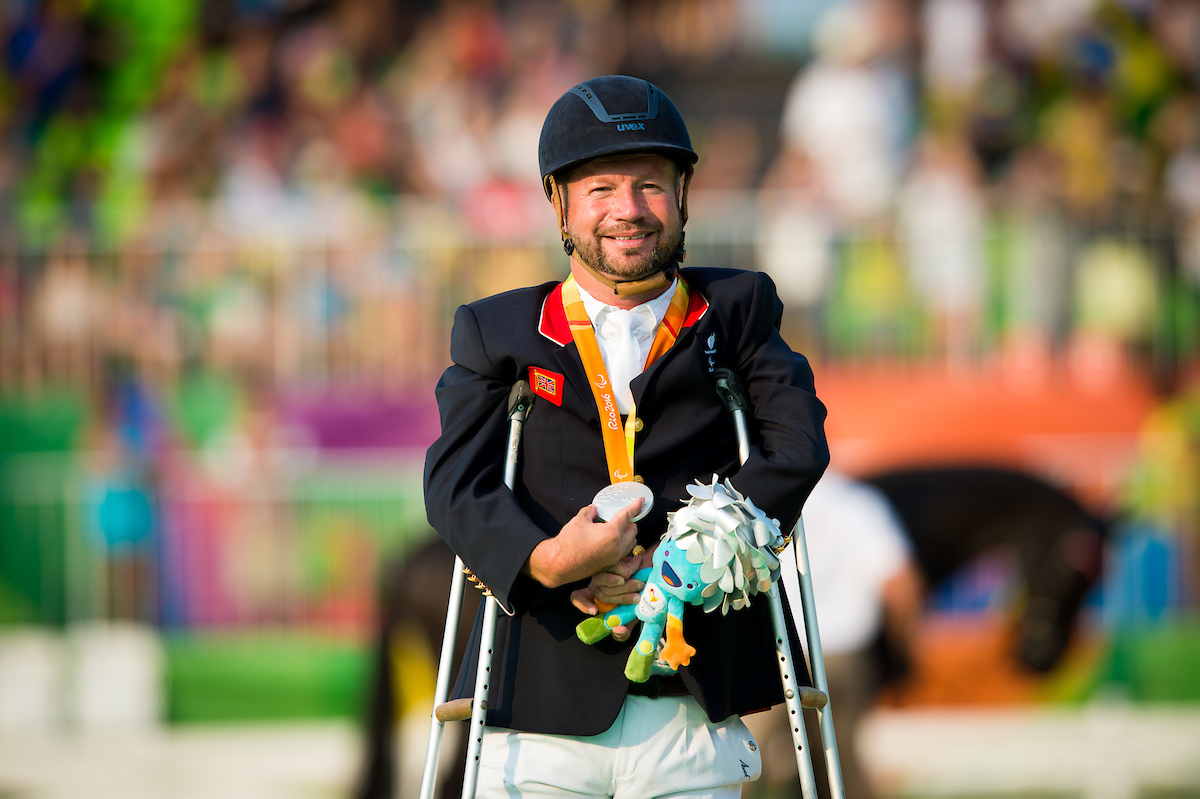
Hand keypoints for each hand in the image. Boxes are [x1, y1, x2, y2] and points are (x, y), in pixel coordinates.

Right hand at [523, 498, 642, 588]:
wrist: (559, 564)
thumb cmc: (568, 543)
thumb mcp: (579, 520)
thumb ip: (590, 512)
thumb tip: (594, 509)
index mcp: (612, 533)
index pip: (628, 515)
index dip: (635, 506)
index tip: (641, 501)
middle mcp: (617, 546)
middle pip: (633, 530)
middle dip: (631, 521)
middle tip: (624, 515)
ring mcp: (614, 557)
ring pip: (631, 543)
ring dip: (628, 534)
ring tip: (618, 527)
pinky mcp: (609, 564)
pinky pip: (623, 552)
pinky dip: (622, 544)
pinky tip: (612, 540)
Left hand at [571, 542, 657, 641]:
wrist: (658, 571)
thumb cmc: (645, 594)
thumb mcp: (635, 616)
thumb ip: (625, 630)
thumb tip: (616, 631)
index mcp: (599, 595)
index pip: (577, 597)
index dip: (582, 604)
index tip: (594, 611)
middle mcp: (598, 581)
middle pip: (597, 592)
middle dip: (620, 597)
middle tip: (637, 596)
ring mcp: (603, 566)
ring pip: (602, 580)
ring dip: (624, 586)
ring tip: (640, 584)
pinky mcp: (611, 554)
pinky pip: (612, 567)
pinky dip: (627, 572)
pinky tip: (635, 568)